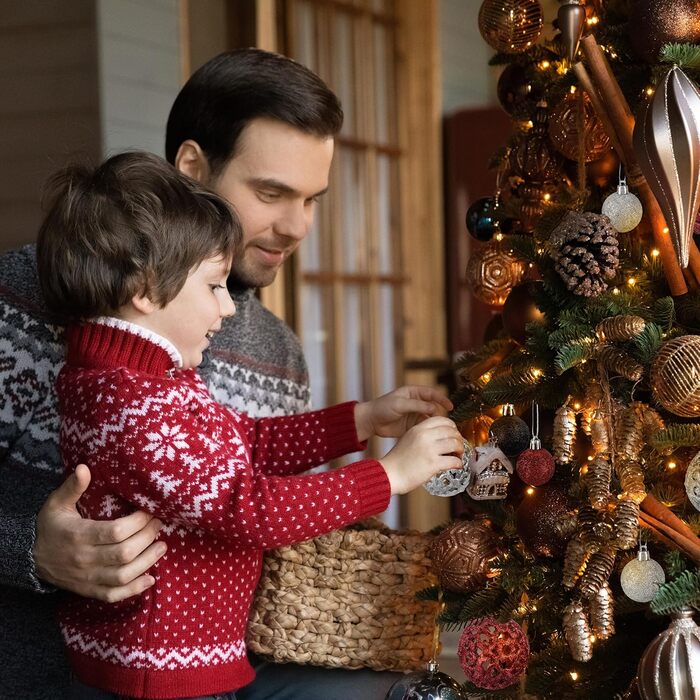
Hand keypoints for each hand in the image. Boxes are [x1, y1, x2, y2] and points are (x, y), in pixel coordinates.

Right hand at [33, 464, 166, 602]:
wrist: (29, 557)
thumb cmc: (50, 525)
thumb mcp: (57, 503)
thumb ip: (73, 487)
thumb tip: (84, 467)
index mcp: (78, 535)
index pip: (115, 532)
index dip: (138, 522)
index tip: (149, 512)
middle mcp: (84, 559)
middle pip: (124, 553)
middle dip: (147, 538)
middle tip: (159, 524)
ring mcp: (87, 578)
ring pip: (123, 576)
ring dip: (147, 562)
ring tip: (162, 547)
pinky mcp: (88, 591)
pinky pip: (114, 595)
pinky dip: (134, 590)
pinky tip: (150, 579)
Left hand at [354, 386, 452, 441]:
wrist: (371, 421)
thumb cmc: (383, 408)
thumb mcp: (400, 404)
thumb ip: (417, 406)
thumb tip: (434, 408)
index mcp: (413, 393)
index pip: (432, 394)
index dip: (442, 399)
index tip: (450, 407)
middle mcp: (416, 403)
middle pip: (433, 407)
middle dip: (441, 414)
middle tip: (447, 423)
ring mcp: (414, 414)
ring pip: (430, 418)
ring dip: (436, 424)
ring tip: (442, 431)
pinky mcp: (412, 425)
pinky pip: (424, 427)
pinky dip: (429, 431)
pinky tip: (433, 436)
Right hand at [380, 416, 463, 494]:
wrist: (389, 474)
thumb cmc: (398, 460)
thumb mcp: (408, 438)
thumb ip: (422, 434)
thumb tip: (440, 436)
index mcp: (419, 428)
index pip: (442, 419)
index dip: (452, 426)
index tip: (453, 433)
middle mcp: (425, 436)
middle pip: (451, 431)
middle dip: (458, 439)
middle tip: (458, 446)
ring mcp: (430, 449)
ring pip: (455, 444)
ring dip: (460, 450)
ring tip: (458, 455)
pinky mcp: (433, 464)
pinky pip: (454, 461)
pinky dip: (458, 463)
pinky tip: (457, 465)